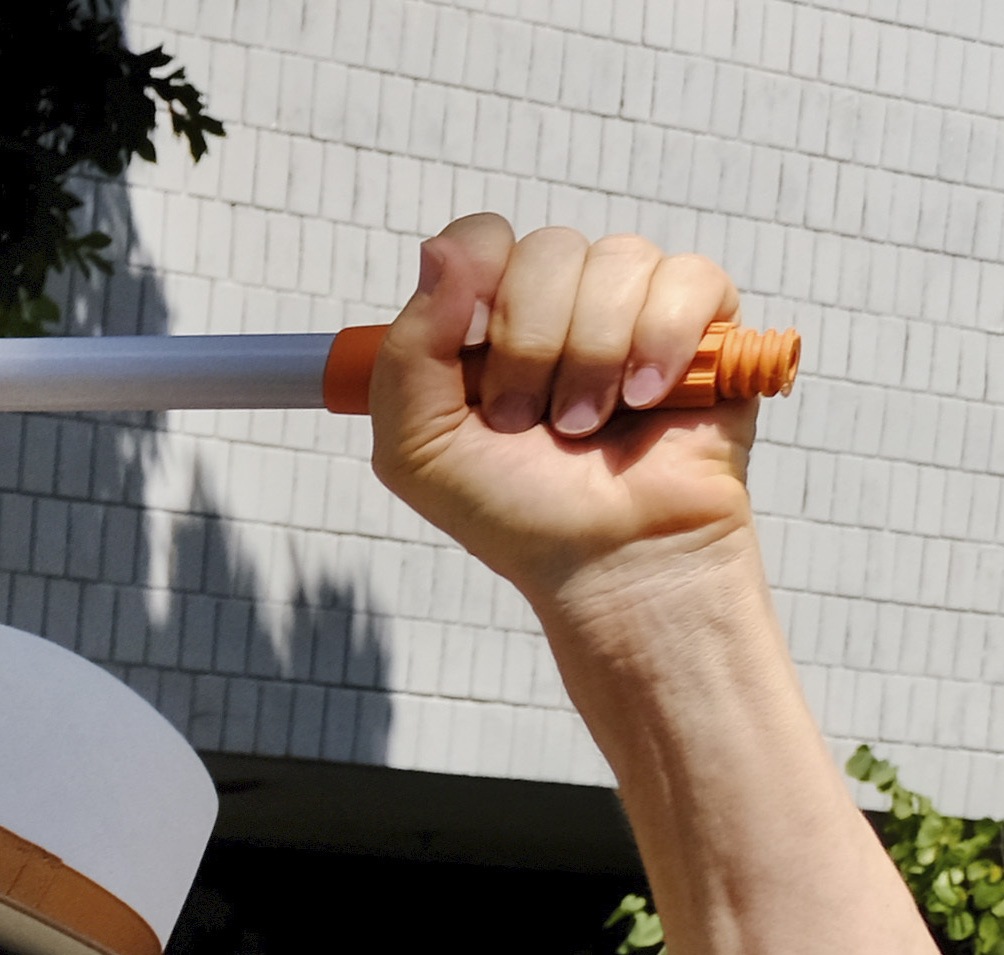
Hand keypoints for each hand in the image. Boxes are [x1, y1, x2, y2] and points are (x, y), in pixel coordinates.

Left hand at [371, 212, 757, 605]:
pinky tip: (648, 399)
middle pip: (548, 249)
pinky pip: (688, 277)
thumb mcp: (418, 448)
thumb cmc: (514, 509)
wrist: (605, 557)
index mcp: (489, 321)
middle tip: (530, 421)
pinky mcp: (707, 319)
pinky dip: (662, 342)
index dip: (478, 282)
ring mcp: (635, 305)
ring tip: (587, 425)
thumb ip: (406, 352)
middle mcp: (562, 302)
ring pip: (617, 260)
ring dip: (593, 357)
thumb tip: (441, 247)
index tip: (474, 355)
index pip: (482, 239)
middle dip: (532, 346)